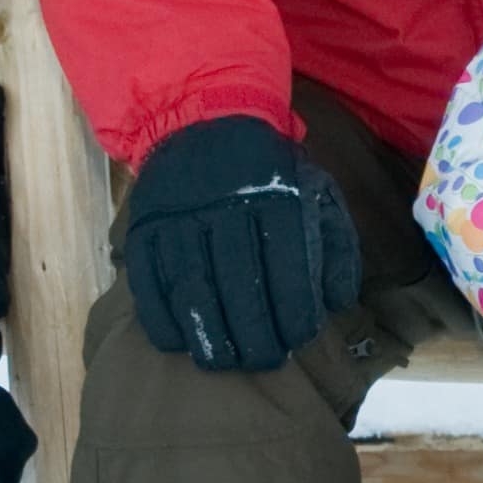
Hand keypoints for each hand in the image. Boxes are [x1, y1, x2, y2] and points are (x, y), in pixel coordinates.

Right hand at [125, 114, 362, 371]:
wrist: (204, 121)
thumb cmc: (270, 171)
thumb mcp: (316, 191)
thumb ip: (335, 245)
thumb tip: (338, 303)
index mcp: (276, 196)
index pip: (288, 267)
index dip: (295, 311)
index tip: (301, 338)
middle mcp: (225, 206)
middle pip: (239, 285)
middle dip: (255, 334)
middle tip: (265, 361)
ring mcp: (178, 217)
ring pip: (192, 288)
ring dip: (209, 335)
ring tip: (224, 361)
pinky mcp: (144, 227)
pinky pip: (148, 282)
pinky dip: (162, 319)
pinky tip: (180, 342)